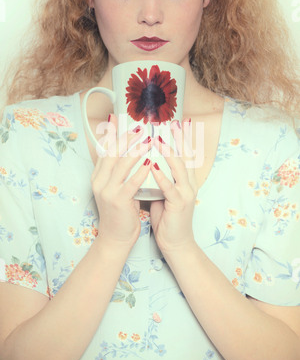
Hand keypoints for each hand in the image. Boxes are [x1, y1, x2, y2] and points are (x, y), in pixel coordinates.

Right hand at [92, 115, 151, 246]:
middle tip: (139, 128)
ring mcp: (107, 191)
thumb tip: (133, 155)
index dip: (113, 135)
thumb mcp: (117, 189)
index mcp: (98, 177)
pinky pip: (131, 183)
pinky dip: (140, 171)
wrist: (115, 238)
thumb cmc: (121, 213)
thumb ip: (121, 174)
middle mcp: (99, 182)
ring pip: (121, 164)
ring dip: (136, 150)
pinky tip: (149, 162)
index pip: (105, 150)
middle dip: (126, 138)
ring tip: (148, 140)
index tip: (119, 120)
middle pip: (111, 153)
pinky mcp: (118, 201)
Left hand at [150, 119, 198, 253]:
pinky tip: (154, 166)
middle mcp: (189, 184)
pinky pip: (170, 188)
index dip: (181, 138)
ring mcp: (186, 194)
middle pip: (187, 156)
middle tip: (172, 123)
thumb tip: (146, 162)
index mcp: (186, 181)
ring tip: (158, 140)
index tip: (175, 122)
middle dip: (179, 139)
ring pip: (180, 169)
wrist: (175, 242)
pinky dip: (162, 176)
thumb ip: (159, 178)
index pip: (185, 154)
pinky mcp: (179, 205)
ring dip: (169, 153)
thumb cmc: (167, 217)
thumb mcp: (163, 193)